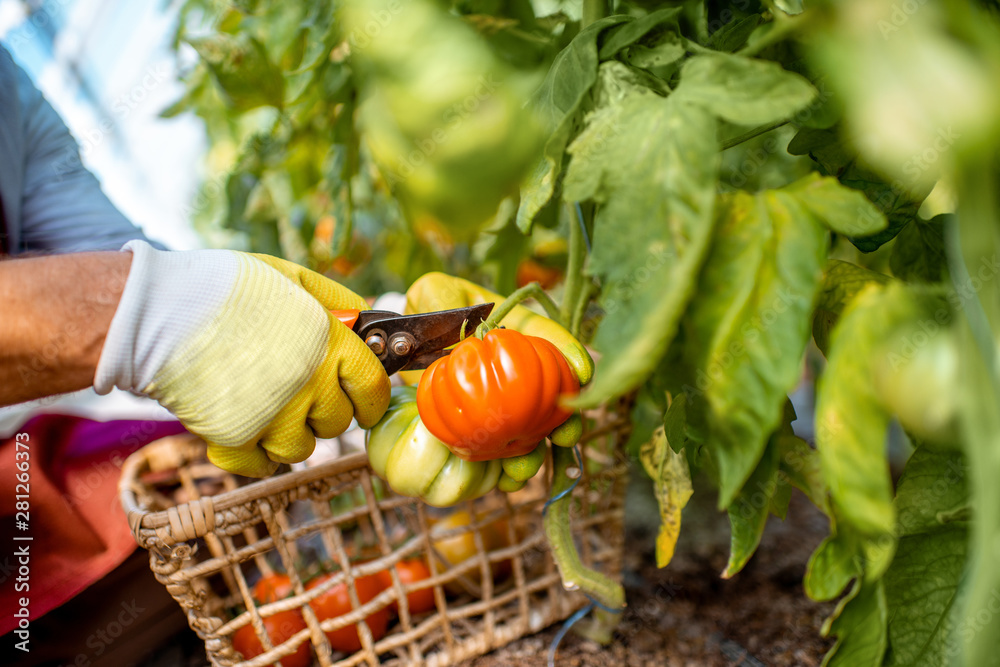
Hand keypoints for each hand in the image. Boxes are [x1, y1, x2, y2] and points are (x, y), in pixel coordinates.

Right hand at [95, 241, 389, 476]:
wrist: (158, 312)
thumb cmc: (225, 289)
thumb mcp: (290, 279)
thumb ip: (336, 302)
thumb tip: (367, 320)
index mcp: (330, 343)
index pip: (374, 390)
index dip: (369, 397)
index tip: (361, 399)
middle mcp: (310, 384)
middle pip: (339, 422)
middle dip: (324, 410)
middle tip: (297, 389)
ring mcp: (274, 416)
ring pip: (302, 448)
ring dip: (289, 432)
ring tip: (264, 401)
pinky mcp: (236, 440)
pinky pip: (263, 464)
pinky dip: (255, 453)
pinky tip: (244, 425)